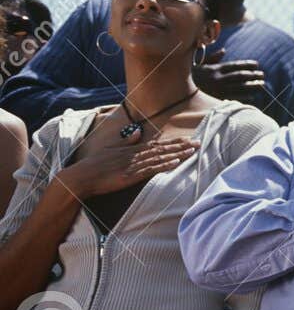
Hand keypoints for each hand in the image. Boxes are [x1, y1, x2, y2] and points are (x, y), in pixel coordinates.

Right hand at [57, 128, 197, 197]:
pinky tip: (175, 162)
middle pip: (162, 149)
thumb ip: (124, 141)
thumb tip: (135, 132)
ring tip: (192, 151)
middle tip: (198, 142)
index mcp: (130, 149)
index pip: (156, 144)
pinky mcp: (129, 176)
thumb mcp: (110, 149)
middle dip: (181, 146)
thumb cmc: (94, 165)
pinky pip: (150, 170)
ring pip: (159, 158)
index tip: (188, 140)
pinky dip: (163, 165)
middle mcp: (133, 155)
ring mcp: (132, 165)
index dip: (173, 142)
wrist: (81, 177)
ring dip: (177, 154)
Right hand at [193, 47, 267, 104]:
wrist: (179, 88)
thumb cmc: (193, 75)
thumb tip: (224, 51)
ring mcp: (218, 88)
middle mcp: (218, 78)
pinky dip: (243, 96)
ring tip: (262, 85)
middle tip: (263, 75)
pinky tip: (253, 96)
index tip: (257, 64)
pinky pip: (233, 97)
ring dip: (252, 86)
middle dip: (253, 75)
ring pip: (238, 87)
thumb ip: (214, 58)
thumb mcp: (202, 64)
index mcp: (215, 69)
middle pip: (239, 76)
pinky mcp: (217, 98)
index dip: (247, 64)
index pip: (234, 65)